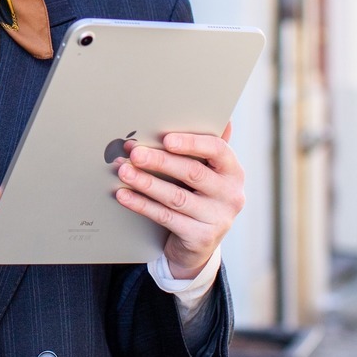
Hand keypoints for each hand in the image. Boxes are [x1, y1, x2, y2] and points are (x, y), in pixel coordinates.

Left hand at [115, 123, 243, 279]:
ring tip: (123, 171)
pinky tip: (123, 195)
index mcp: (233, 170)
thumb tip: (214, 115)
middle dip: (159, 161)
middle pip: (192, 173)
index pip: (218, 150)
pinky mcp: (201, 238)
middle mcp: (231, 194)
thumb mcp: (206, 171)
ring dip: (146, 182)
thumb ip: (202, 146)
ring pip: (176, 196)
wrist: (199, 242)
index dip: (191, 143)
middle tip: (134, 152)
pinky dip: (141, 204)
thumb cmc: (199, 194)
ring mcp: (218, 218)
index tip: (166, 138)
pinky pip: (165, 217)